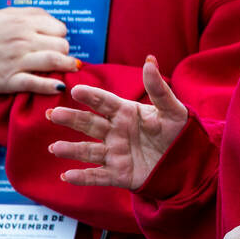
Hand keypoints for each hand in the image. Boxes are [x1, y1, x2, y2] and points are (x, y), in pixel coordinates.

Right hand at [0, 7, 78, 94]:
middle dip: (65, 52)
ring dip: (67, 66)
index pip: (58, 28)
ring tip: (71, 69)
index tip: (57, 42)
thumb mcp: (4, 15)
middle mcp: (21, 39)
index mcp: (21, 21)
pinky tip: (59, 87)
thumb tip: (53, 21)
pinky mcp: (8, 80)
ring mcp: (16, 60)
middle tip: (62, 57)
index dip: (61, 36)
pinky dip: (51, 86)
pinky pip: (36, 83)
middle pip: (60, 45)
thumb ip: (29, 15)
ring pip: (53, 61)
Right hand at [46, 56, 187, 189]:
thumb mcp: (171, 109)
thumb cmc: (176, 130)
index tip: (77, 90)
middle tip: (54, 114)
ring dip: (71, 150)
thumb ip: (158, 88)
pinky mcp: (119, 175)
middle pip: (90, 124)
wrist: (186, 160)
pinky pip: (98, 176)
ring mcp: (115, 153)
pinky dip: (83, 177)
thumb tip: (150, 60)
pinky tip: (67, 176)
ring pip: (89, 151)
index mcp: (125, 112)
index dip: (91, 96)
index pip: (105, 102)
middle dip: (72, 119)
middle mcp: (115, 132)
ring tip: (54, 148)